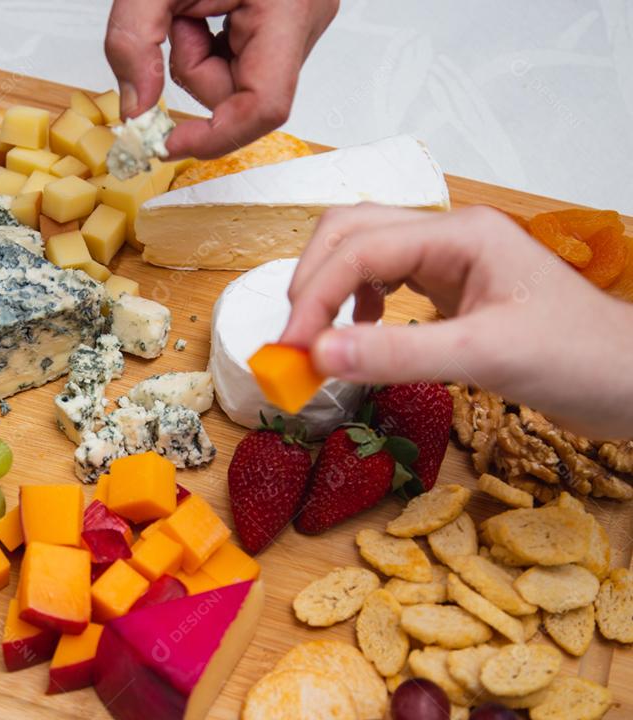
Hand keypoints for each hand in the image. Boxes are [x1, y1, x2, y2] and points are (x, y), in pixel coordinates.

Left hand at [105, 0, 338, 158]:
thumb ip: (133, 41)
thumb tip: (135, 107)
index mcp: (286, 8)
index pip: (264, 107)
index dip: (216, 136)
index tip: (170, 142)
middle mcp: (306, 20)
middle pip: (244, 94)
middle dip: (196, 70)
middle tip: (179, 20)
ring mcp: (302, 22)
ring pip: (240, 80)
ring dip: (201, 55)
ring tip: (193, 5)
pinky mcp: (288, 21)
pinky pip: (244, 59)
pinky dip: (212, 45)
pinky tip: (206, 10)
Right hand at [280, 204, 632, 438]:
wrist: (632, 381)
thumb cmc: (579, 360)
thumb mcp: (487, 357)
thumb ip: (399, 353)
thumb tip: (317, 355)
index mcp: (459, 235)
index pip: (359, 248)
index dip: (314, 296)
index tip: (290, 348)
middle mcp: (449, 236)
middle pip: (350, 232)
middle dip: (312, 282)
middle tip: (293, 340)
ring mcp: (450, 259)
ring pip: (362, 252)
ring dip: (329, 290)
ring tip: (317, 339)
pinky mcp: (452, 287)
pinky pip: (384, 280)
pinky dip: (356, 305)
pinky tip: (362, 337)